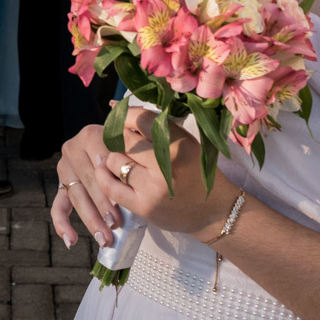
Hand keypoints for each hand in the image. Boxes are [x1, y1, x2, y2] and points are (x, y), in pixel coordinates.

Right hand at [50, 124, 122, 249]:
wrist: (118, 143)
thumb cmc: (129, 147)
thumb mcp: (130, 145)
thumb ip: (127, 154)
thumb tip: (125, 176)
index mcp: (90, 134)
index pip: (99, 162)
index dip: (111, 182)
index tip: (122, 202)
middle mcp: (72, 148)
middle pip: (88, 181)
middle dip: (103, 205)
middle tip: (116, 225)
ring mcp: (65, 168)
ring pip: (76, 196)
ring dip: (90, 219)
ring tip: (105, 238)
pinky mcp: (61, 185)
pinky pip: (58, 206)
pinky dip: (62, 224)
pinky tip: (71, 241)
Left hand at [96, 107, 237, 239]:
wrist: (214, 211)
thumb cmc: (197, 171)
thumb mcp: (185, 142)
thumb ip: (157, 127)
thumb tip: (117, 108)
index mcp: (178, 143)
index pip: (140, 119)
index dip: (125, 115)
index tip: (122, 118)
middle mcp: (165, 164)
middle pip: (123, 139)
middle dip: (117, 136)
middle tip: (119, 139)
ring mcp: (152, 187)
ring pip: (114, 161)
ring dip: (113, 157)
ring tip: (122, 158)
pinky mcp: (143, 206)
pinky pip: (110, 187)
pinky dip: (104, 176)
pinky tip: (108, 171)